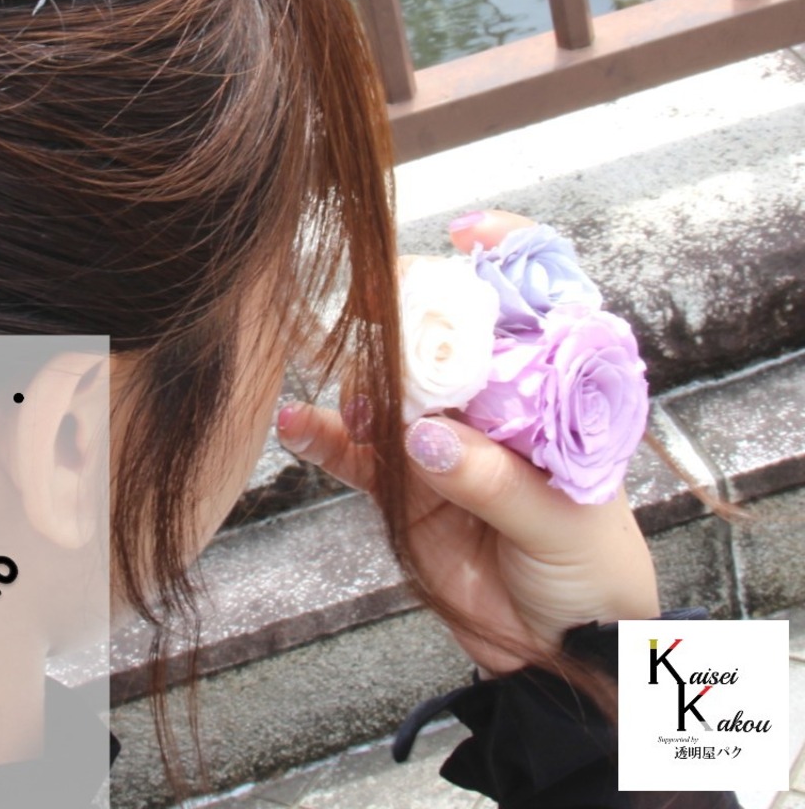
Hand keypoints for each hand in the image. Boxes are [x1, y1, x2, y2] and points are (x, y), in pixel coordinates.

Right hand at [277, 209, 659, 673]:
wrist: (559, 655)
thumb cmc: (593, 573)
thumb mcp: (563, 523)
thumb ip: (496, 481)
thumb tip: (427, 440)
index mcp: (543, 396)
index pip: (524, 308)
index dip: (499, 259)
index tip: (464, 231)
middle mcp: (484, 405)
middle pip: (436, 336)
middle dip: (400, 314)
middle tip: (365, 308)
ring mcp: (435, 440)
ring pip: (384, 386)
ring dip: (356, 380)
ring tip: (343, 394)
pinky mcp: (397, 483)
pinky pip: (351, 451)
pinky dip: (319, 435)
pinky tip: (295, 425)